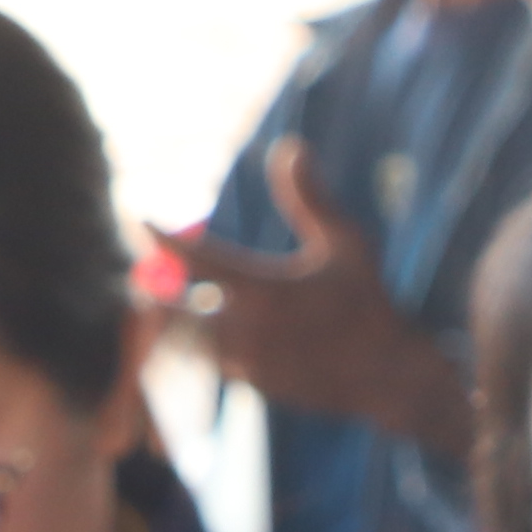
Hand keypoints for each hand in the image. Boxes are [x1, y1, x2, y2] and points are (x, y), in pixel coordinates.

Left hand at [153, 147, 478, 459]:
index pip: (193, 257)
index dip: (162, 236)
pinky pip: (215, 365)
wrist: (387, 377)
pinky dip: (207, 349)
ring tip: (172, 308)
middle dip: (158, 296)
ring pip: (189, 343)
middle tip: (144, 282)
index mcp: (262, 288)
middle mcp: (246, 329)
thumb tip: (289, 144)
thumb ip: (309, 196)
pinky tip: (214, 336)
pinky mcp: (254, 386)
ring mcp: (247, 363)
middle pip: (173, 312)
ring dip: (179, 325)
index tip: (144, 221)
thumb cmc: (368, 302)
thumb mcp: (345, 243)